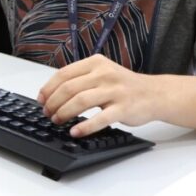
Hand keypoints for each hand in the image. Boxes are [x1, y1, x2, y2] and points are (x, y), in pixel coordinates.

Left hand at [37, 54, 163, 135]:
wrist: (155, 94)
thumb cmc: (123, 86)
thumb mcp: (102, 73)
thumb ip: (80, 79)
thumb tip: (51, 93)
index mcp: (95, 63)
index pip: (64, 74)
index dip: (48, 88)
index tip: (41, 100)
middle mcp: (104, 74)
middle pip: (69, 88)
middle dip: (53, 103)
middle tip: (47, 113)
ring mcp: (115, 91)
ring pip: (80, 101)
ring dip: (64, 113)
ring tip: (57, 121)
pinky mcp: (123, 108)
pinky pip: (100, 118)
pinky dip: (85, 127)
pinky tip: (75, 132)